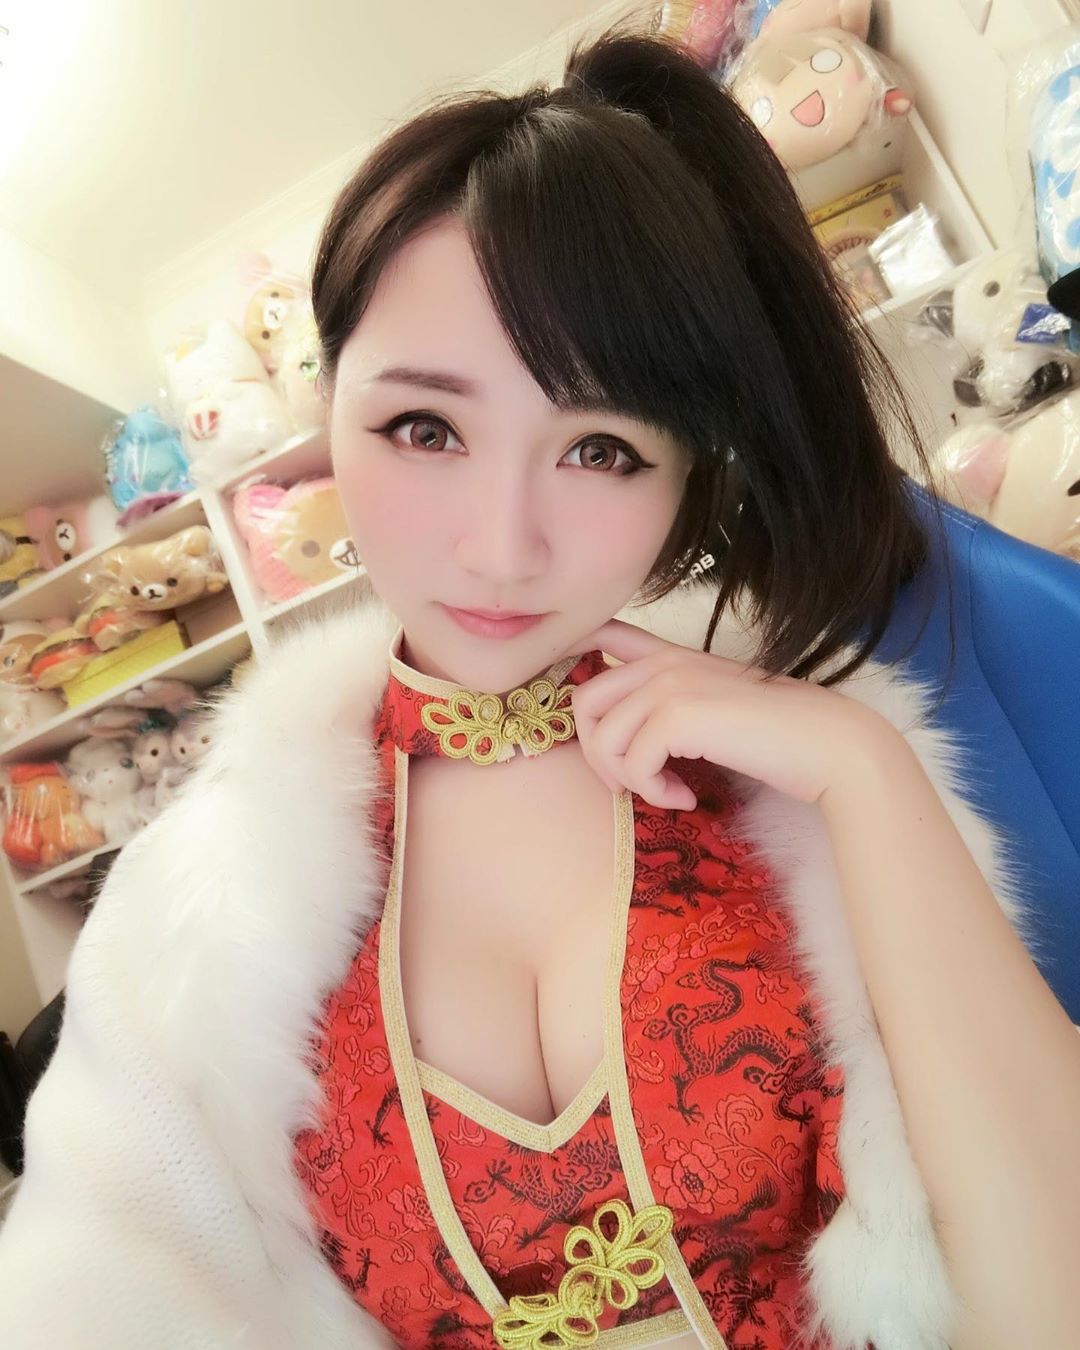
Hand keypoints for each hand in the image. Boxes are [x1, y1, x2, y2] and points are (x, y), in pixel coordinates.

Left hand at [567, 618, 895, 810]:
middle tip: (635, 781)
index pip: (601, 634)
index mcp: (671, 655)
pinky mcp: (678, 715)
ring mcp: (669, 684)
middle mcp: (663, 662)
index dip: (569, 655)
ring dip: (630, 780)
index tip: (571, 699)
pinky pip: (632, 762)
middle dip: (599, 753)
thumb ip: (668, 707)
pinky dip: (654, 791)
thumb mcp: (713, 707)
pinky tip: (685, 797)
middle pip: (584, 702)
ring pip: (602, 738)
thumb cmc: (775, 736)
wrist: (826, 744)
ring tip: (670, 790)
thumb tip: (620, 741)